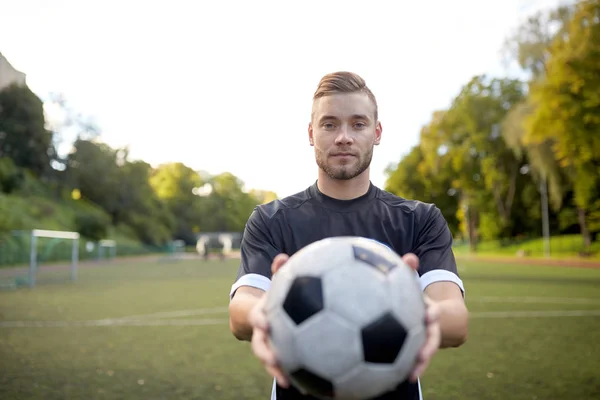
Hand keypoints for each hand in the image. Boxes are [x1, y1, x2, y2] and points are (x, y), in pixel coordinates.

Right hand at [248, 253, 290, 386]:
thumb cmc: (274, 297)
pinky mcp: (279, 356)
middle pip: (259, 346)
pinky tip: (311, 388)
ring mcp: (269, 346)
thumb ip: (279, 270)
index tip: (265, 324)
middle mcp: (262, 334)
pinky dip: (296, 377)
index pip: (256, 318)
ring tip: (288, 382)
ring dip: (277, 372)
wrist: (260, 315)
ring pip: (269, 362)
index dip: (259, 321)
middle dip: (265, 354)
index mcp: (261, 315)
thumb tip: (282, 257)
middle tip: (274, 360)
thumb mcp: (276, 283)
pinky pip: (286, 368)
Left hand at [402, 253, 440, 382]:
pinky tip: (388, 380)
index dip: (433, 313)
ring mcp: (425, 341)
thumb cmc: (417, 297)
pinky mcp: (416, 351)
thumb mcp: (415, 285)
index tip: (430, 314)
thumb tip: (410, 257)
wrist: (434, 316)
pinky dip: (402, 369)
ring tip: (411, 377)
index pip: (434, 313)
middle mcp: (430, 330)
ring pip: (424, 355)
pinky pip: (410, 361)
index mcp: (431, 313)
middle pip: (433, 340)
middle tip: (423, 355)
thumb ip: (411, 271)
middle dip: (429, 348)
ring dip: (419, 365)